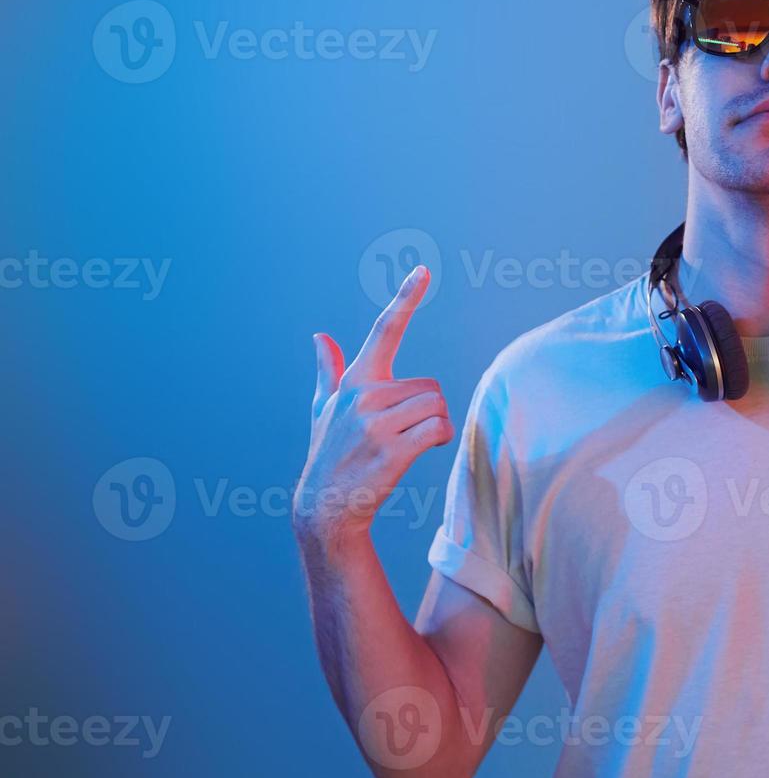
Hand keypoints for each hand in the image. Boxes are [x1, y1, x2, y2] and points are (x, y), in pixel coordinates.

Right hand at [293, 265, 453, 546]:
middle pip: (431, 385)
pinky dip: (439, 440)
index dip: (406, 298)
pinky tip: (418, 453)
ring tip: (404, 446)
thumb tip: (319, 336)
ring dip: (434, 426)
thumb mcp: (324, 410)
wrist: (326, 507)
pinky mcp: (393, 448)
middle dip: (426, 408)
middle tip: (399, 434)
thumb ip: (328, 370)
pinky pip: (440, 428)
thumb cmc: (330, 454)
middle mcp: (365, 395)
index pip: (384, 330)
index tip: (423, 270)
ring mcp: (377, 423)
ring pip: (438, 406)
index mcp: (355, 381)